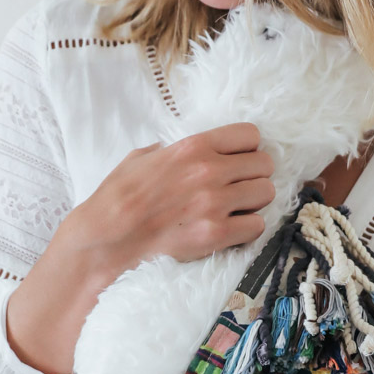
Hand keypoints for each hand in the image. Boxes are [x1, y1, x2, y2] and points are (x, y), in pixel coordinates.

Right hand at [67, 123, 275, 278]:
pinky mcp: (217, 234)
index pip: (249, 135)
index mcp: (192, 147)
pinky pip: (257, 226)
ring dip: (253, 202)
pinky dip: (247, 229)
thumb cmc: (118, 197)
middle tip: (238, 187)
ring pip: (266, 193)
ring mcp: (215, 203)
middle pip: (265, 164)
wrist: (106, 239)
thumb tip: (182, 150)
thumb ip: (171, 150)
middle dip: (253, 175)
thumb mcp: (141, 157)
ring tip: (235, 209)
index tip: (239, 160)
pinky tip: (230, 229)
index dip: (247, 148)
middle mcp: (209, 171)